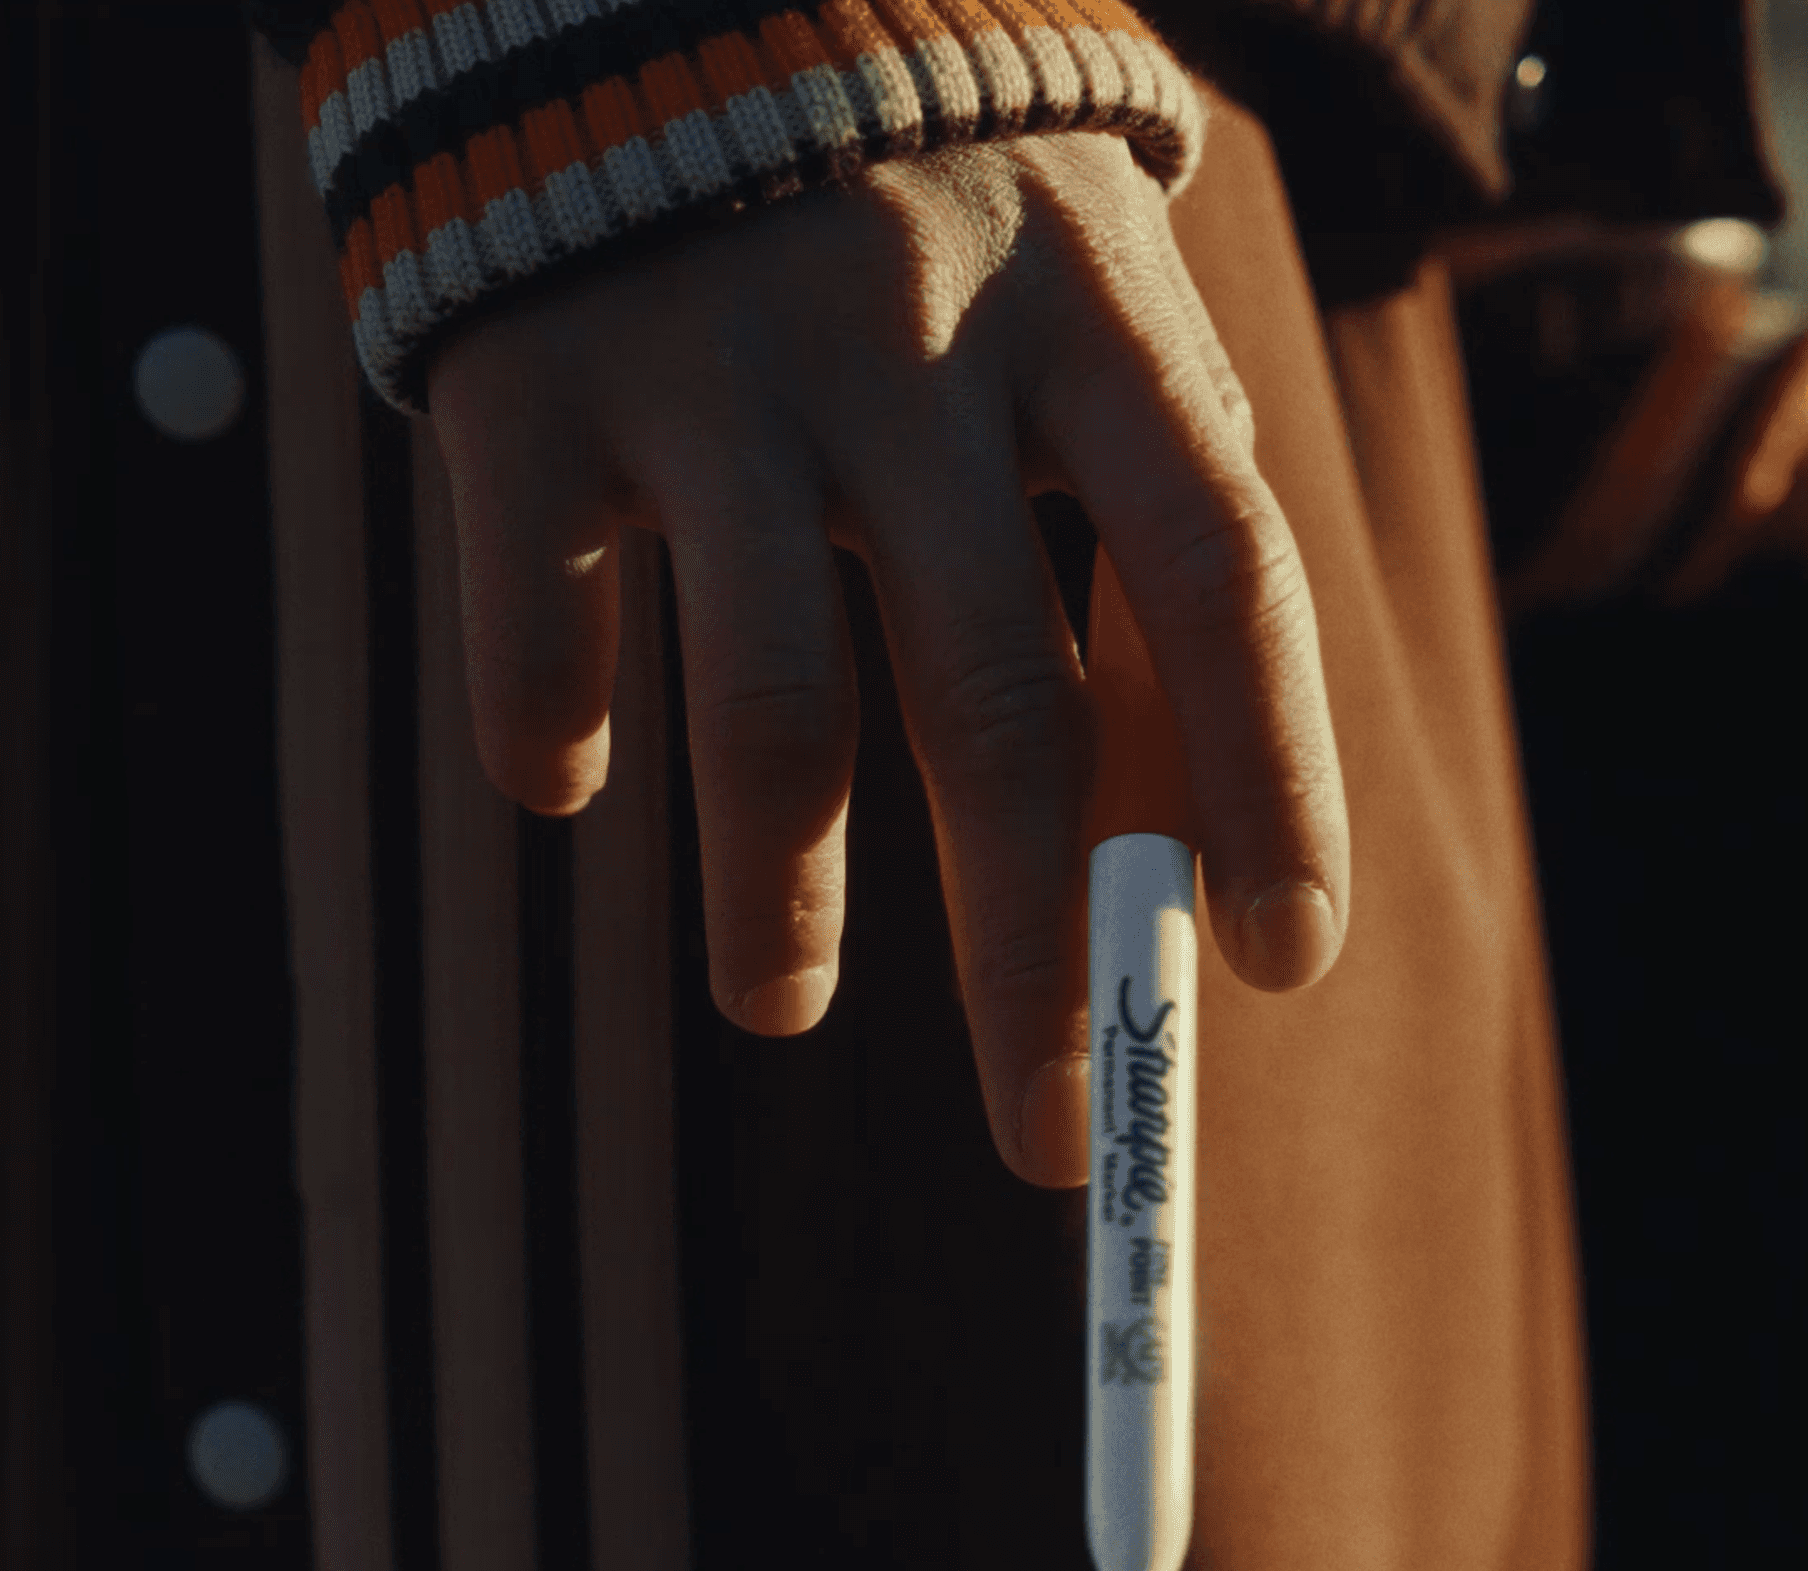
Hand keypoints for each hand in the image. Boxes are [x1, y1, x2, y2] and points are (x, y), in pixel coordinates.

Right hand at [425, 131, 1348, 1188]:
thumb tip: (1190, 852)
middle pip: (1003, 703)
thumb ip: (1136, 519)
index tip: (1278, 966)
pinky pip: (544, 630)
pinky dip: (552, 742)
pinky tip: (568, 785)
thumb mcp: (1077, 300)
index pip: (1222, 576)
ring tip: (785, 1010)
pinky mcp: (529, 378)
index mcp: (1095, 310)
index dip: (1268, 780)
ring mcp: (715, 352)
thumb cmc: (930, 199)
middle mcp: (917, 333)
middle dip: (1032, 956)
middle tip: (1054, 1134)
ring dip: (782, 904)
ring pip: (769, 711)